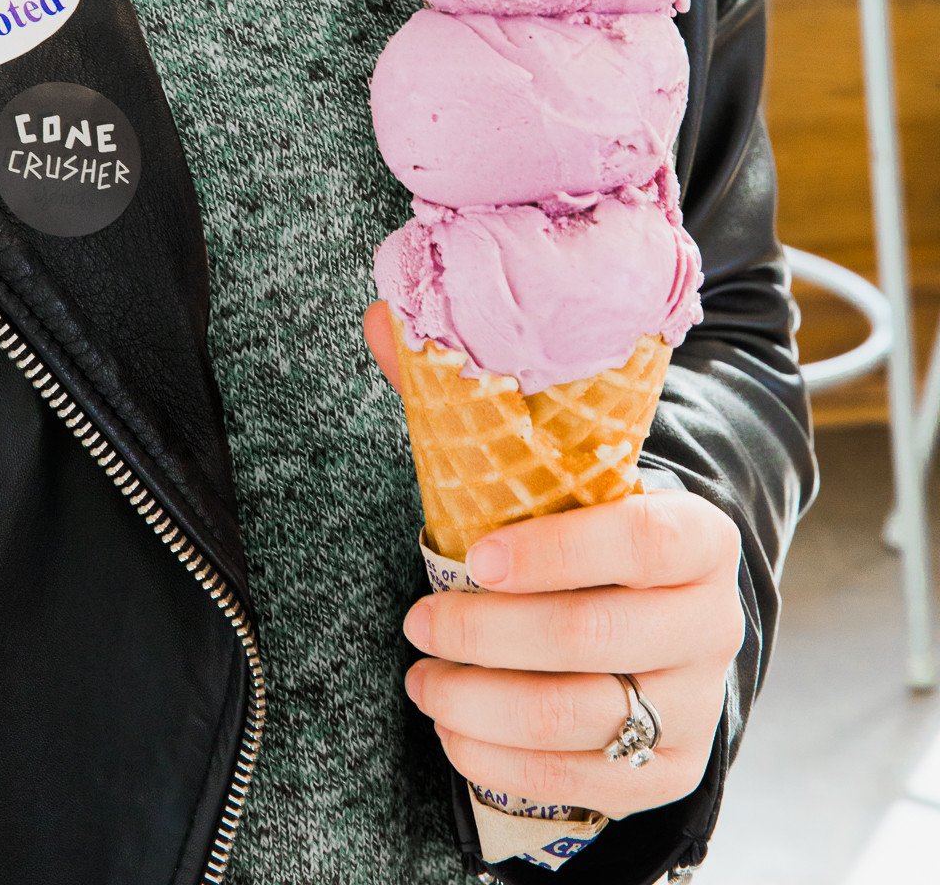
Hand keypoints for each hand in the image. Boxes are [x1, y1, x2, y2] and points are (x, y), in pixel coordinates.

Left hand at [364, 301, 744, 820]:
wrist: (651, 620)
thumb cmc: (582, 533)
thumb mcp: (544, 471)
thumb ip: (469, 399)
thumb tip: (381, 317)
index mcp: (695, 533)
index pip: (642, 539)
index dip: (557, 550)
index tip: (474, 556)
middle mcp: (713, 619)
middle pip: (598, 635)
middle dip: (488, 633)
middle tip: (417, 619)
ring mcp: (693, 700)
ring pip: (580, 714)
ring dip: (480, 699)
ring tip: (419, 675)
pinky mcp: (669, 766)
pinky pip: (578, 778)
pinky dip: (498, 754)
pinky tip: (450, 722)